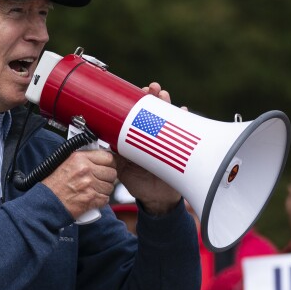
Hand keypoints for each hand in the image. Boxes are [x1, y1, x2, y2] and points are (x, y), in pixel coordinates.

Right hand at [41, 149, 116, 218]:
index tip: (107, 167)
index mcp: (79, 158)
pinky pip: (105, 199)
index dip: (109, 164)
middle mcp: (85, 170)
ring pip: (110, 187)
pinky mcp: (91, 199)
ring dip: (104, 190)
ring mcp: (89, 185)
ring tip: (93, 190)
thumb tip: (98, 156)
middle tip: (100, 180)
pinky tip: (92, 198)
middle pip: (111, 173)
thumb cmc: (53, 185)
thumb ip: (83, 159)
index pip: (108, 157)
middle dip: (107, 178)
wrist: (46, 202)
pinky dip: (100, 200)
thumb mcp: (65, 163)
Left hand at [116, 82, 182, 214]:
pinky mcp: (178, 150)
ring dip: (168, 105)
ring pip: (169, 119)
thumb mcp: (123, 169)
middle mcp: (153, 138)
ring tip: (164, 96)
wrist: (156, 200)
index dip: (138, 103)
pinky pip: (183, 133)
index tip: (138, 92)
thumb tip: (105, 143)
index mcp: (138, 139)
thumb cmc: (139, 184)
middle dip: (154, 98)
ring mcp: (166, 142)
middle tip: (153, 89)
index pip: (139, 116)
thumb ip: (116, 156)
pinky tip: (184, 111)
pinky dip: (185, 121)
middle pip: (155, 112)